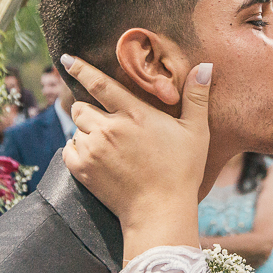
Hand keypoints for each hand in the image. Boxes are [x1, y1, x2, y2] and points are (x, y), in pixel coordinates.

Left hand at [61, 55, 210, 256]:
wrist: (160, 212)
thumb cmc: (181, 171)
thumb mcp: (196, 132)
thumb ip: (196, 97)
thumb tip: (205, 65)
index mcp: (135, 114)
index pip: (100, 84)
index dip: (81, 69)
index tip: (67, 60)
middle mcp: (109, 128)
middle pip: (81, 106)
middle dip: (89, 109)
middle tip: (107, 123)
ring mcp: (93, 149)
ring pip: (76, 129)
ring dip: (86, 132)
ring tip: (107, 146)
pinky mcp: (83, 170)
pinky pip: (68, 150)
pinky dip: (76, 150)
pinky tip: (96, 157)